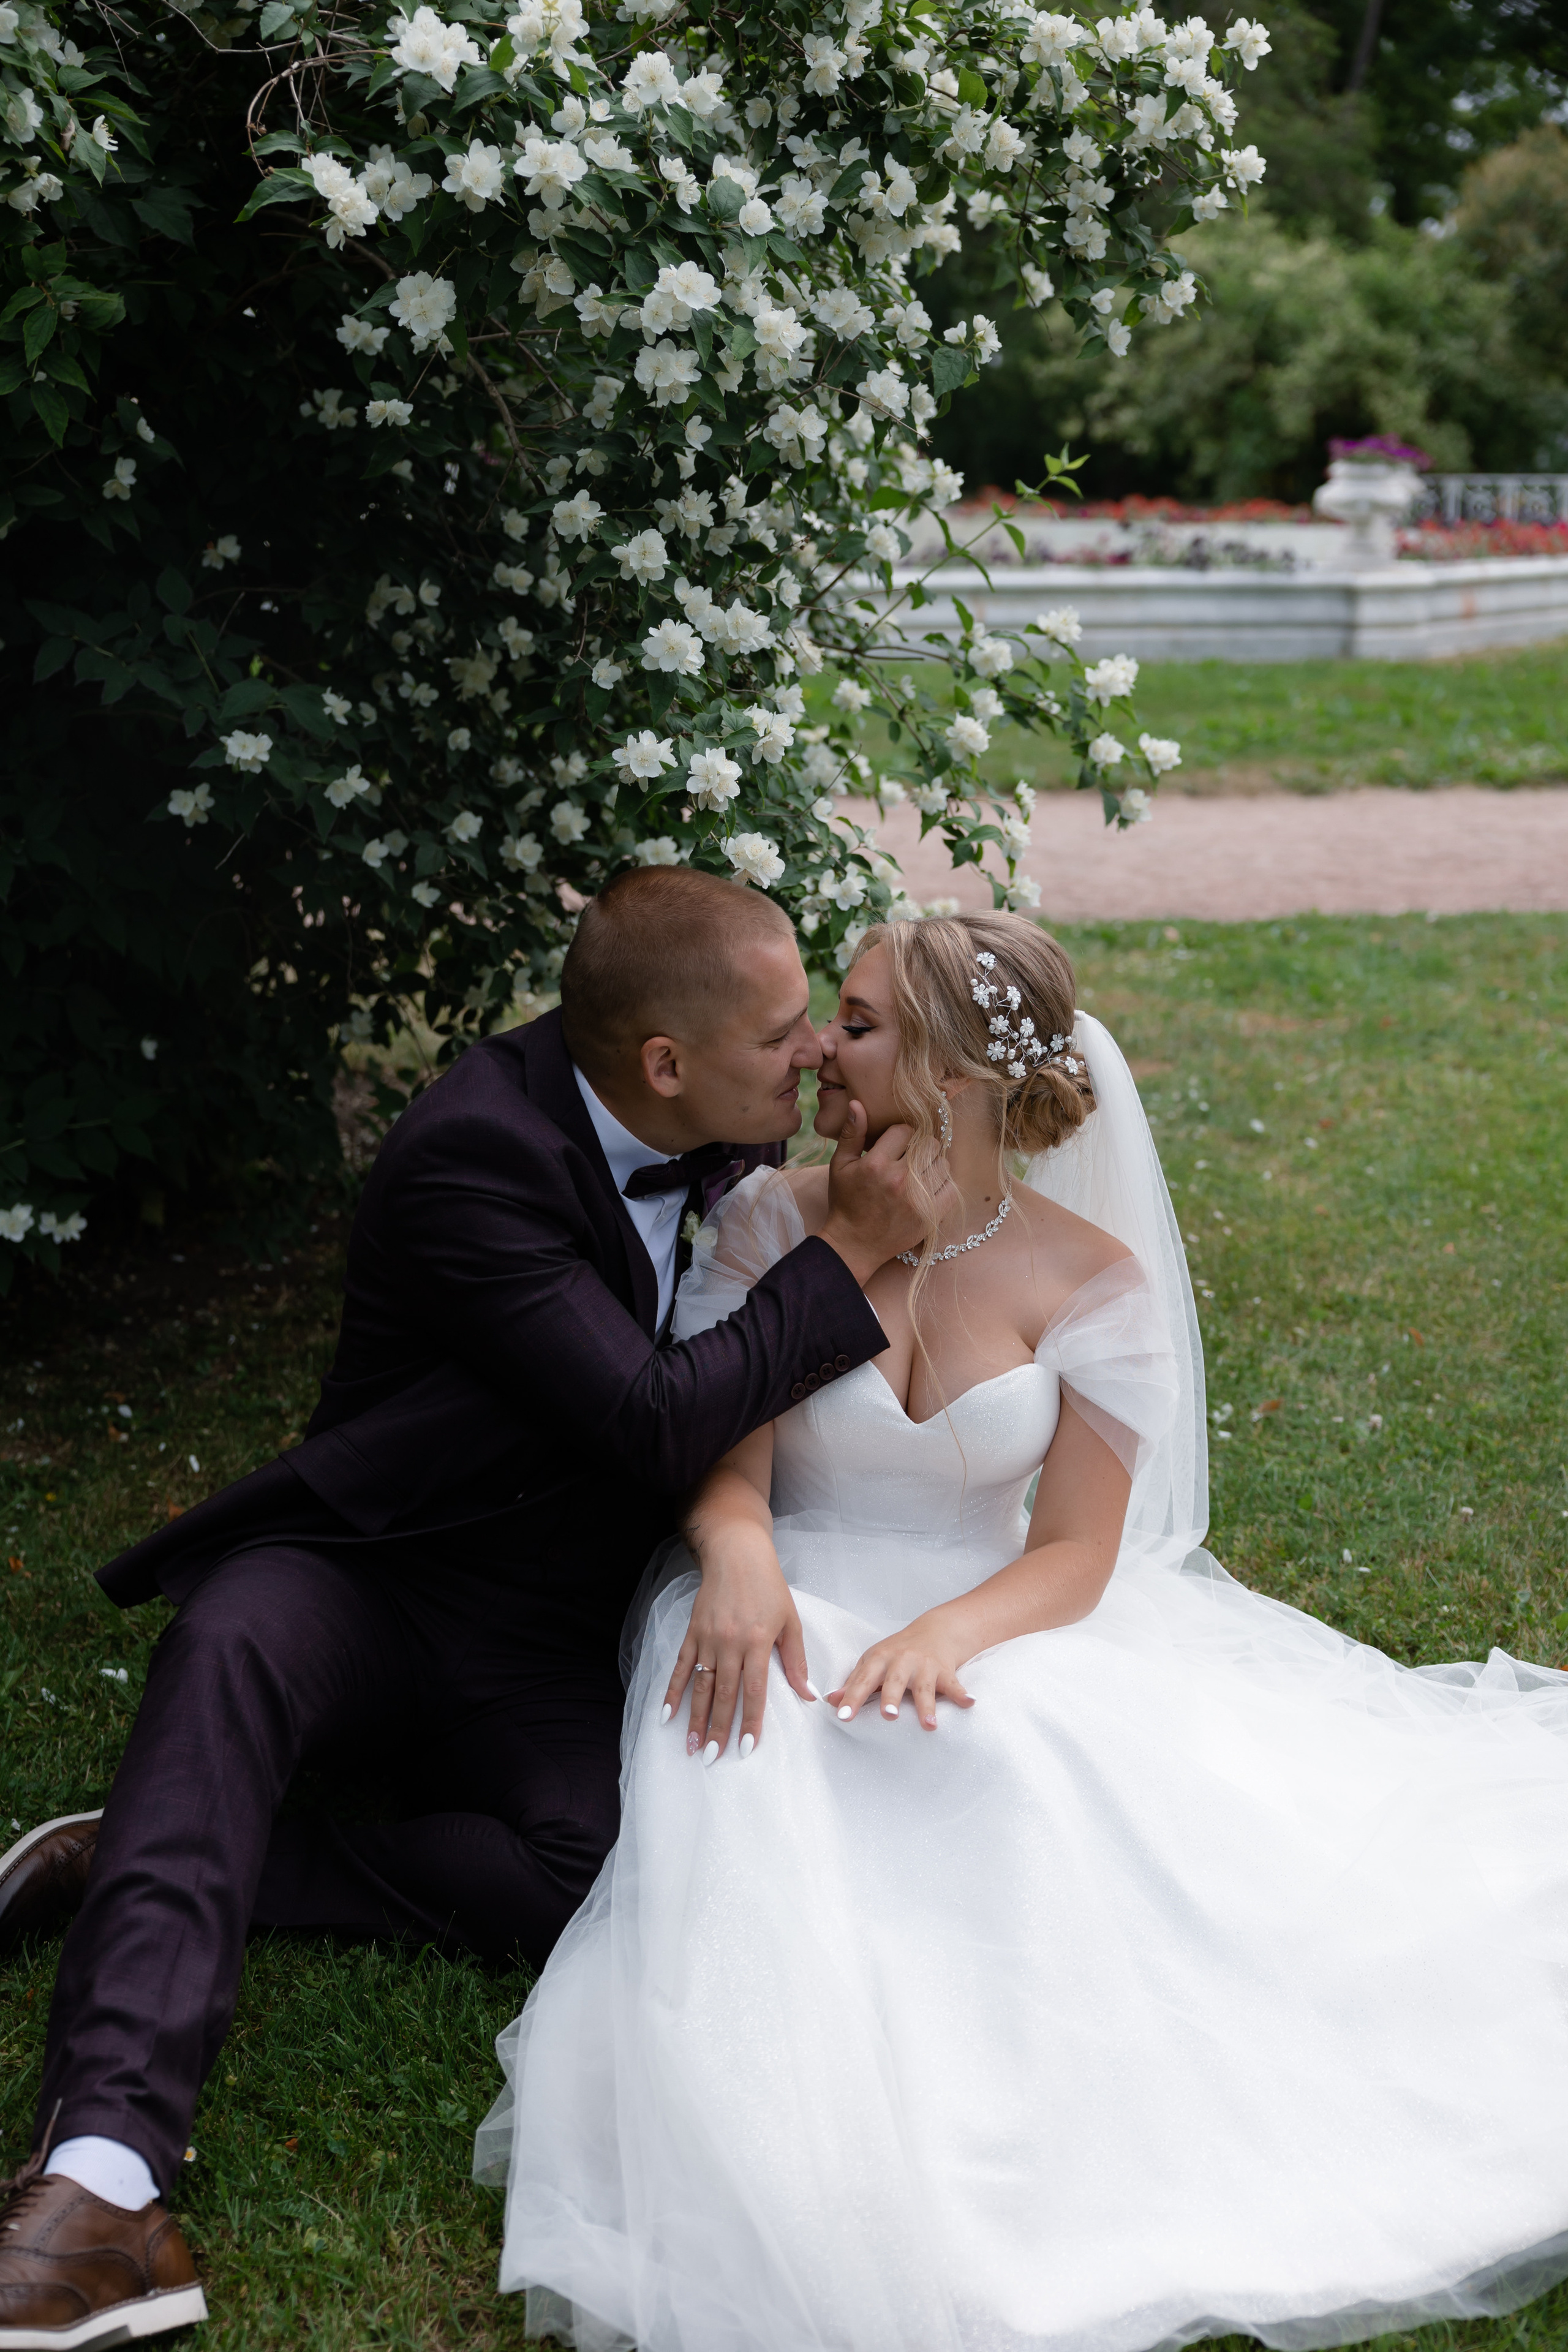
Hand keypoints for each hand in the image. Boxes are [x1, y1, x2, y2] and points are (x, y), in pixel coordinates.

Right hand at [663, 1535, 811, 1762]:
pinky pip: (680, 1667)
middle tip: (714, 1758)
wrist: (736, 1553)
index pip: (755, 1691)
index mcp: (758, 1641)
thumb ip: (796, 1660)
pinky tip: (666, 1714)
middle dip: (720, 1729)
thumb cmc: (769, 1586)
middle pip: (725, 1694)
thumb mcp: (790, 1620)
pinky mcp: (692, 1632)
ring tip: (693, 1747)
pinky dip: (673, 1691)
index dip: (750, 1721)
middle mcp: (731, 1643)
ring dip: (696, 1719)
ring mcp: (708, 1638)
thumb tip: (808, 1695)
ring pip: (701, 1686)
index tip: (746, 1748)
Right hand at [818, 1103, 950, 1283]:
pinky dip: (944, 1185)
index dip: (902, 1136)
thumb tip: (858, 1104)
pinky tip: (929, 1188)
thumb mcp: (840, 1166)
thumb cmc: (846, 1203)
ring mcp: (917, 1199)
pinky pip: (951, 1189)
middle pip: (929, 1145)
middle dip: (921, 1148)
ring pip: (943, 1165)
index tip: (896, 1147)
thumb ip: (852, 1134)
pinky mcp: (929, 1216)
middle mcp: (898, 1179)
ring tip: (919, 1174)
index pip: (905, 1131)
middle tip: (910, 1158)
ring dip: (934, 1166)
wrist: (854, 1245)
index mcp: (876, 1164)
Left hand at [826, 1610, 974, 1730]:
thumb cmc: (897, 1652)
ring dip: (927, 1705)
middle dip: (892, 1698)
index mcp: (879, 1659)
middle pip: (895, 1681)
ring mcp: (925, 1665)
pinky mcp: (945, 1670)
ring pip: (925, 1687)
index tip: (843, 1717)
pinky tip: (969, 1703)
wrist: (934, 1631)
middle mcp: (901, 1660)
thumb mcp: (872, 1663)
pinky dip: (962, 1694)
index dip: (852, 1698)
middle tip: (888, 1716)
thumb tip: (831, 1702)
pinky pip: (954, 1684)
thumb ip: (854, 1683)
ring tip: (929, 1725)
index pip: (863, 1680)